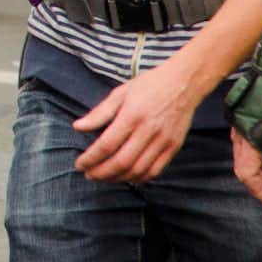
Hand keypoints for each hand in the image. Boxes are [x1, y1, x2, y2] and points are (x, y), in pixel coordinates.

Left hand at [73, 61, 201, 182]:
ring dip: (118, 178)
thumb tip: (77, 127)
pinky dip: (139, 178)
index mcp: (131, 116)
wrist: (183, 83)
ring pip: (138, 170)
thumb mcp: (120, 93)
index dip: (91, 158)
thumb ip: (99, 113)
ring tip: (104, 177)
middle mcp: (148, 131)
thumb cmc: (148, 85)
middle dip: (101, 173)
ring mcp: (163, 141)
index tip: (79, 164)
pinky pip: (155, 171)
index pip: (107, 145)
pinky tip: (126, 176)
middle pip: (121, 162)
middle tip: (88, 174)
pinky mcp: (174, 147)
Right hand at [231, 88, 261, 206]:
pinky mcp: (243, 117)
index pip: (246, 173)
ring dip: (259, 172)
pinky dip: (257, 158)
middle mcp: (239, 131)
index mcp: (249, 136)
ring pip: (243, 156)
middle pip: (243, 166)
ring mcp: (239, 123)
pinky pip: (245, 145)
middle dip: (259, 184)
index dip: (259, 190)